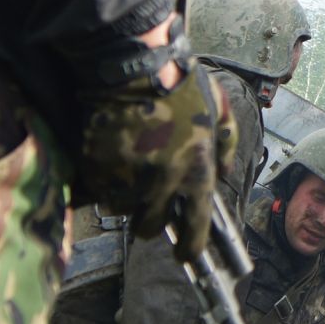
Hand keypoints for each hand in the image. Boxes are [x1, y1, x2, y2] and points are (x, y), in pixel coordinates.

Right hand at [81, 62, 236, 259]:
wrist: (133, 67)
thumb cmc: (180, 86)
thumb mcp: (219, 111)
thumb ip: (226, 144)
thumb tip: (225, 172)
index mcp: (196, 172)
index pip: (195, 228)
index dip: (190, 248)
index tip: (185, 256)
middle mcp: (162, 183)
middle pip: (151, 228)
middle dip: (151, 221)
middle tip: (149, 204)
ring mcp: (127, 179)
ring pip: (122, 212)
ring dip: (126, 201)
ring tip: (130, 175)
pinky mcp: (98, 170)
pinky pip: (100, 192)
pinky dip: (105, 184)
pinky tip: (113, 161)